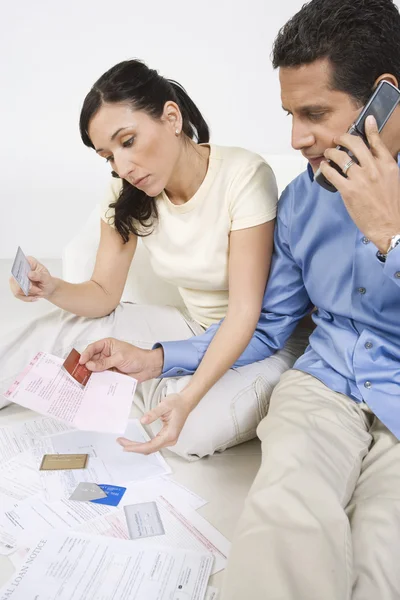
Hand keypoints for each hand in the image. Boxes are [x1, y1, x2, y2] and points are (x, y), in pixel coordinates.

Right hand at [9, 257, 56, 301]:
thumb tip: (29, 274)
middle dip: (28, 287)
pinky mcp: (15, 288)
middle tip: (38, 290)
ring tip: (38, 292)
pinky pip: (18, 295)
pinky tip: (35, 297)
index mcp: (28, 262)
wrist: (48, 288)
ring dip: (29, 293)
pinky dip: (27, 298)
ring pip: (17, 289)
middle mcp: (19, 270)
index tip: (28, 276)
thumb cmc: (47, 280)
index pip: (20, 264)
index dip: (21, 271)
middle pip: (16, 279)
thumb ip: (39, 275)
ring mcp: (16, 279)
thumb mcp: (47, 277)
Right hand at [79, 337, 163, 382]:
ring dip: (89, 374)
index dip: (85, 354)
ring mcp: (106, 364)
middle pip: (91, 359)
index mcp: (107, 345)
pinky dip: (96, 380)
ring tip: (82, 380)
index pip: (92, 348)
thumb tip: (90, 365)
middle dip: (85, 365)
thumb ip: (104, 362)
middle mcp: (105, 354)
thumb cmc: (136, 357)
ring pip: (94, 369)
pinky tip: (91, 384)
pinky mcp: (109, 373)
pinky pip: (100, 377)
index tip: (81, 362)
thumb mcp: (119, 358)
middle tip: (78, 373)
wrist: (147, 367)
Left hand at [117, 393, 191, 453]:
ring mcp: (169, 440)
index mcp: (170, 434)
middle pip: (149, 449)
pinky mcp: (166, 437)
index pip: (150, 446)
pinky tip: (135, 443)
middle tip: (120, 442)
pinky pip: (153, 445)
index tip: (125, 446)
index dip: (136, 447)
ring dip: (137, 447)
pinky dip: (143, 445)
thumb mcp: (165, 405)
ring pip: (151, 448)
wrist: (186, 402)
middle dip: (134, 447)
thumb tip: (142, 421)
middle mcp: (170, 440)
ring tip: (124, 442)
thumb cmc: (177, 403)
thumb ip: (154, 413)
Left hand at [320, 115, 399, 251]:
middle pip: (355, 144)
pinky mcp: (348, 190)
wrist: (390, 226)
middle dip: (343, 138)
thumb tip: (374, 160)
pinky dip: (326, 168)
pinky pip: (332, 173)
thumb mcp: (393, 180)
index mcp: (387, 165)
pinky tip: (324, 167)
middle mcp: (374, 168)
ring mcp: (360, 179)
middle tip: (337, 140)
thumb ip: (384, 167)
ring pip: (341, 156)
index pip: (377, 141)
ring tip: (328, 154)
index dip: (370, 128)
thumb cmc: (392, 206)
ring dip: (331, 152)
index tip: (366, 120)